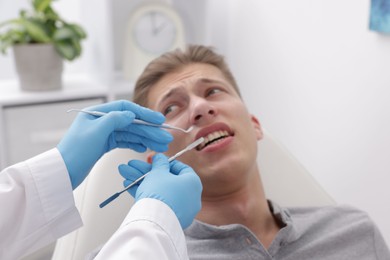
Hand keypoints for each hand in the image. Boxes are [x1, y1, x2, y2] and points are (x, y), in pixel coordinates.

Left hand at [57, 100, 172, 188]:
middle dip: (149, 130)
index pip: (126, 109)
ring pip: (130, 134)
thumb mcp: (96, 132)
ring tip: (161, 146)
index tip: (159, 120)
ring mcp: (104, 133)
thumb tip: (131, 114)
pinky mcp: (105, 145)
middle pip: (131, 123)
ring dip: (146, 139)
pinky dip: (136, 144)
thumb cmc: (75, 151)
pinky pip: (125, 142)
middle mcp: (102, 121)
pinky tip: (146, 148)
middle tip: (165, 138)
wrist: (64, 172)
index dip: (144, 114)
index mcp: (98, 113)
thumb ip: (114, 119)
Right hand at [119, 154, 201, 228]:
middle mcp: (190, 197)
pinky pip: (158, 203)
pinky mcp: (170, 219)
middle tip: (134, 166)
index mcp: (193, 183)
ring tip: (126, 174)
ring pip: (159, 191)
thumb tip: (160, 158)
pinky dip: (146, 194)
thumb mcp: (158, 172)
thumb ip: (160, 163)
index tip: (155, 161)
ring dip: (142, 181)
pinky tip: (130, 186)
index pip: (181, 168)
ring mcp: (181, 209)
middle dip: (146, 172)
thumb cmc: (160, 193)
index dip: (166, 162)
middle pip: (166, 180)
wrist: (154, 221)